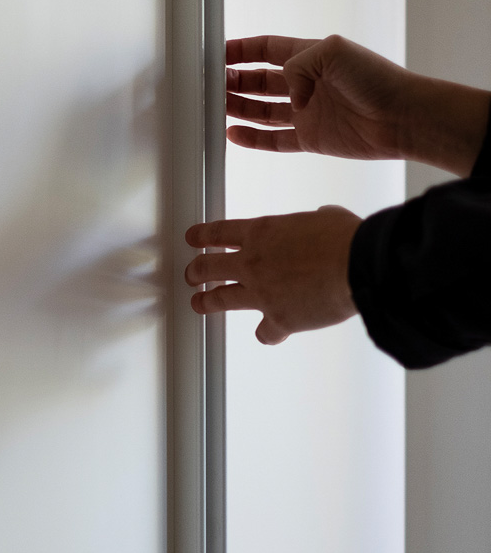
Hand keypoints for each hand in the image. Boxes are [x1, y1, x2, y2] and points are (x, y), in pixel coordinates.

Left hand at [184, 205, 360, 344]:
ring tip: (199, 303)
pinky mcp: (279, 319)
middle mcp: (253, 263)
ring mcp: (261, 293)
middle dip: (196, 272)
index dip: (201, 236)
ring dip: (206, 301)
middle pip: (208, 267)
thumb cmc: (347, 239)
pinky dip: (268, 334)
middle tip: (192, 274)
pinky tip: (269, 334)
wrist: (359, 267)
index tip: (193, 239)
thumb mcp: (325, 217)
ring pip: (221, 299)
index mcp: (261, 232)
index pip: (219, 233)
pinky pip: (264, 332)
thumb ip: (313, 221)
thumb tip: (320, 220)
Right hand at [226, 34, 490, 175]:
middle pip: (259, 81)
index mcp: (311, 57)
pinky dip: (252, 138)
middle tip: (212, 84)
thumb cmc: (377, 80)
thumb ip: (296, 64)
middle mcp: (307, 84)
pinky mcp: (311, 138)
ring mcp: (307, 112)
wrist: (402, 118)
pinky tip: (233, 133)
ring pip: (262, 110)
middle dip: (234, 81)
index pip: (267, 50)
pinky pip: (273, 140)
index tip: (218, 54)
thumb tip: (284, 91)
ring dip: (238, 107)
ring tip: (215, 107)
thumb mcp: (332, 51)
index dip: (241, 51)